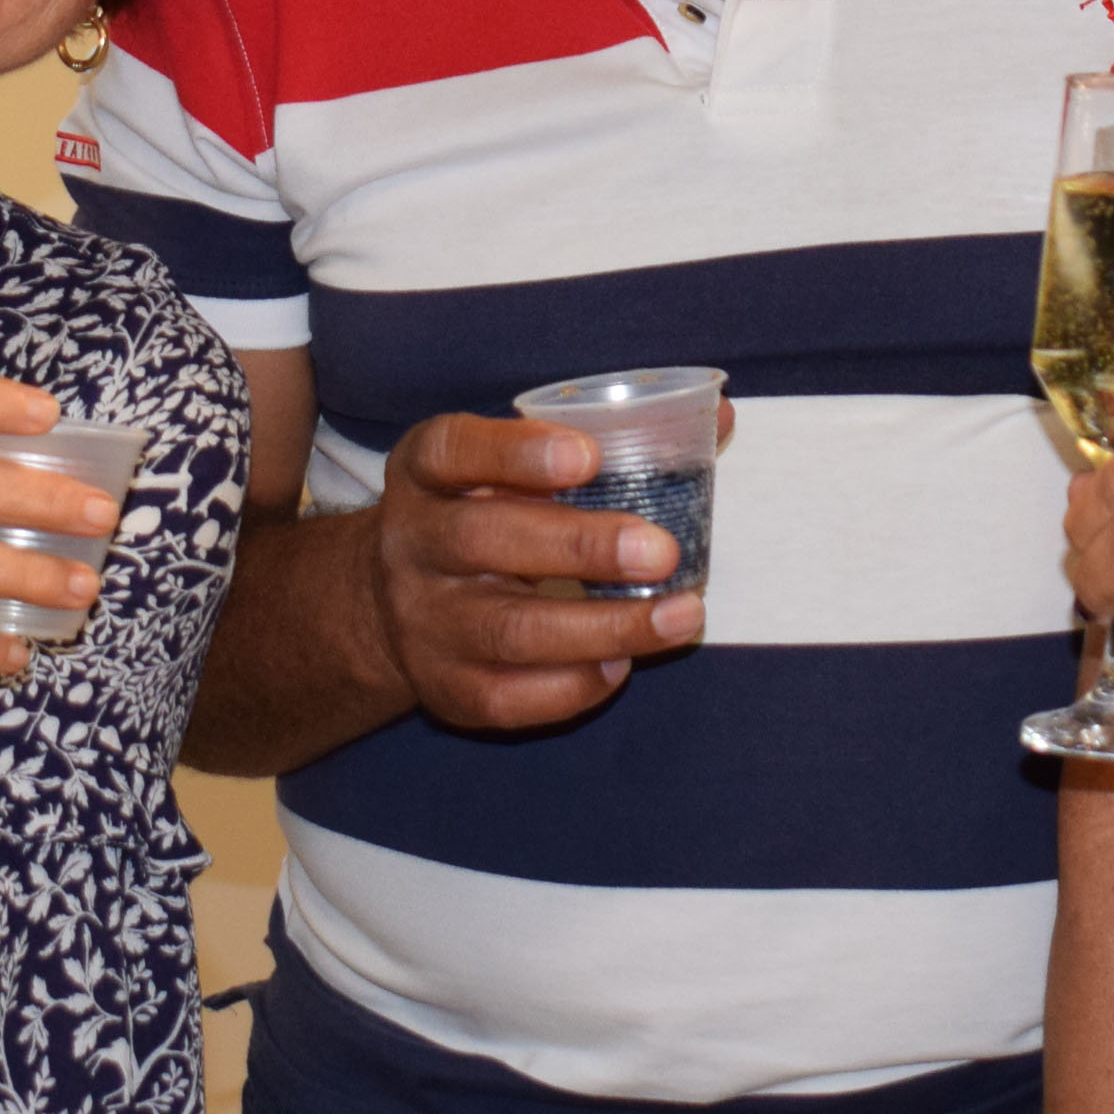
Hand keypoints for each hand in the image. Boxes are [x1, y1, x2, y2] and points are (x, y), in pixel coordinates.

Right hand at [361, 409, 712, 728]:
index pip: (453, 449)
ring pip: (509, 629)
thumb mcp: (511, 463)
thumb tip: (719, 417)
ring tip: (680, 614)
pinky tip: (622, 663)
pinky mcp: (444, 688)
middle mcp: (411, 543)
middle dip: (580, 547)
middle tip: (661, 551)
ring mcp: (422, 622)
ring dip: (604, 626)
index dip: (517, 452)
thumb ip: (601, 439)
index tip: (589, 456)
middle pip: (482, 540)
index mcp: (426, 471)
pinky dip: (574, 684)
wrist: (395, 603)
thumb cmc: (486, 513)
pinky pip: (509, 697)